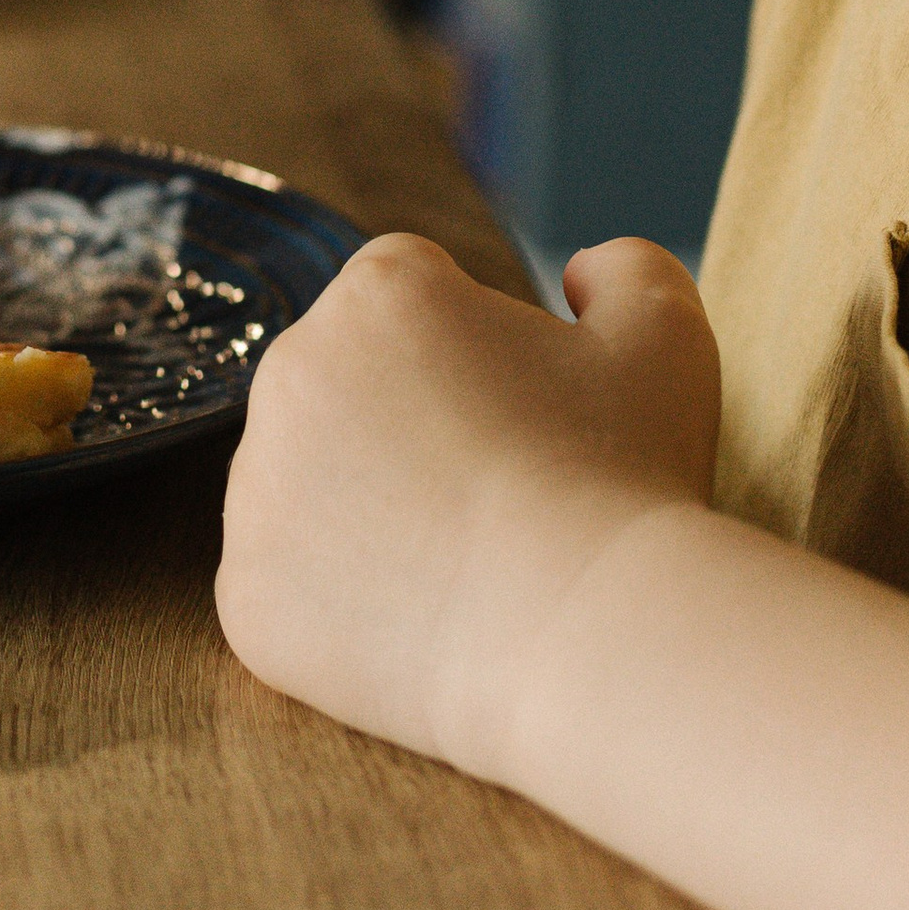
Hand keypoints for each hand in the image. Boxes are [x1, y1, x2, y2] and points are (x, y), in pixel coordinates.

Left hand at [215, 234, 720, 781]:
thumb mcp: (663, 336)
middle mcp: (289, 372)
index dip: (476, 351)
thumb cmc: (625, 479)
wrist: (587, 640)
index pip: (411, 293)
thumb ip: (625, 269)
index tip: (524, 417)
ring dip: (365, 508)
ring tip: (463, 562)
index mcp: (377, 293)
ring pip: (309, 482)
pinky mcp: (244, 594)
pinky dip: (340, 607)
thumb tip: (580, 270)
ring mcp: (256, 490)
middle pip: (346, 381)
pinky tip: (420, 624)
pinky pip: (287, 586)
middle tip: (496, 493)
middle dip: (406, 421)